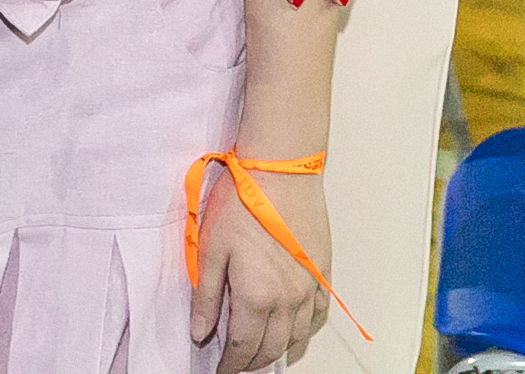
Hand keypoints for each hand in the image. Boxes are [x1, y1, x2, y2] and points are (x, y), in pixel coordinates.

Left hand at [190, 165, 330, 373]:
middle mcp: (288, 300)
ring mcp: (309, 288)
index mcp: (256, 297)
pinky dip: (305, 329)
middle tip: (237, 365)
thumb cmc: (243, 202)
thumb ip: (207, 296)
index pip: (243, 347)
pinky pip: (319, 314)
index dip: (230, 364)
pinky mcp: (323, 272)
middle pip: (271, 348)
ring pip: (297, 337)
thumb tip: (201, 332)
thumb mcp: (211, 249)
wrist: (281, 171)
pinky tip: (294, 328)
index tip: (221, 370)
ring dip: (278, 350)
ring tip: (261, 352)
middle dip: (252, 363)